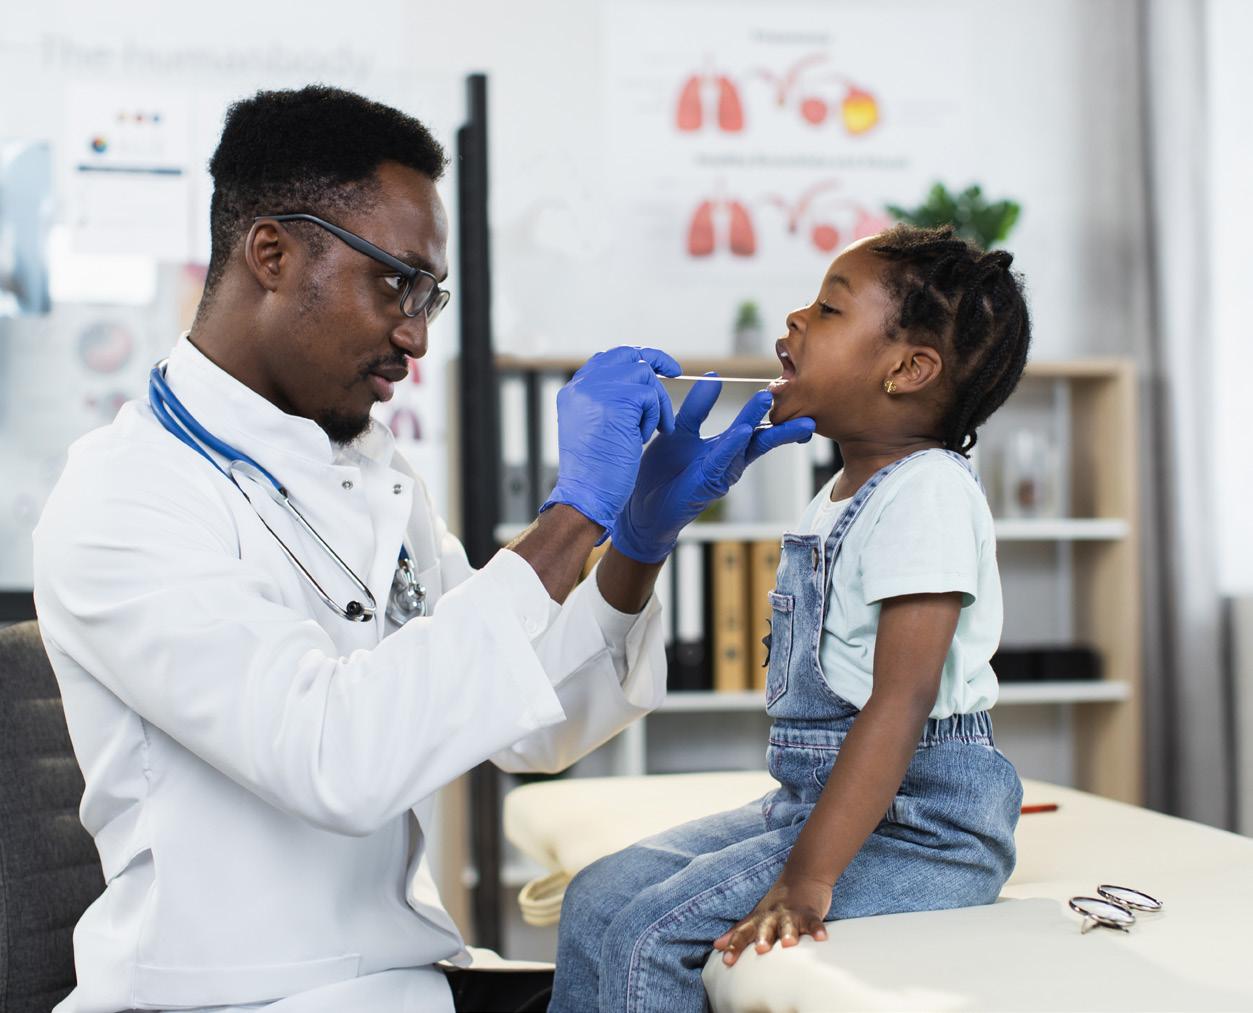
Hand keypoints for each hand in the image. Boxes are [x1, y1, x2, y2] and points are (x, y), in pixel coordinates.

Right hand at [541, 346, 679, 532]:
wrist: (587, 495)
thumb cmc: (594, 472)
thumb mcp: (592, 427)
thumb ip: (605, 401)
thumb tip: (634, 380)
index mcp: (574, 391)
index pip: (607, 359)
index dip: (634, 360)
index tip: (656, 369)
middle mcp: (583, 384)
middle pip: (627, 355)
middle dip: (656, 360)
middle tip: (675, 372)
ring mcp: (598, 389)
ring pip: (644, 375)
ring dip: (655, 403)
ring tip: (647, 431)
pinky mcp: (618, 399)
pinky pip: (650, 396)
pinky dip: (654, 417)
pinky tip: (640, 438)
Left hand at [611, 378, 815, 563]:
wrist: (642, 506)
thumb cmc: (663, 472)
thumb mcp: (681, 430)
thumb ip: (698, 406)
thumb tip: (714, 376)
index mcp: (725, 447)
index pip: (753, 427)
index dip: (769, 412)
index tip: (785, 395)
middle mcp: (728, 460)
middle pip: (760, 438)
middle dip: (780, 424)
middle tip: (801, 409)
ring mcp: (720, 472)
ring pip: (743, 445)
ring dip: (755, 422)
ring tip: (766, 400)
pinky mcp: (706, 482)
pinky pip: (722, 461)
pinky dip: (732, 445)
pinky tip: (742, 431)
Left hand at [712, 872, 831, 965]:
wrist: (803, 875)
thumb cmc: (778, 903)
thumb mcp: (756, 915)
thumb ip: (739, 931)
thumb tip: (716, 945)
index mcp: (759, 919)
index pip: (744, 932)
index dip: (735, 944)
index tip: (727, 960)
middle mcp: (773, 916)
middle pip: (766, 927)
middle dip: (763, 937)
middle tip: (760, 950)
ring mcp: (792, 913)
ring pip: (789, 923)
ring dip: (788, 932)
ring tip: (788, 944)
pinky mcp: (810, 912)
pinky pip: (813, 921)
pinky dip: (817, 929)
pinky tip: (821, 938)